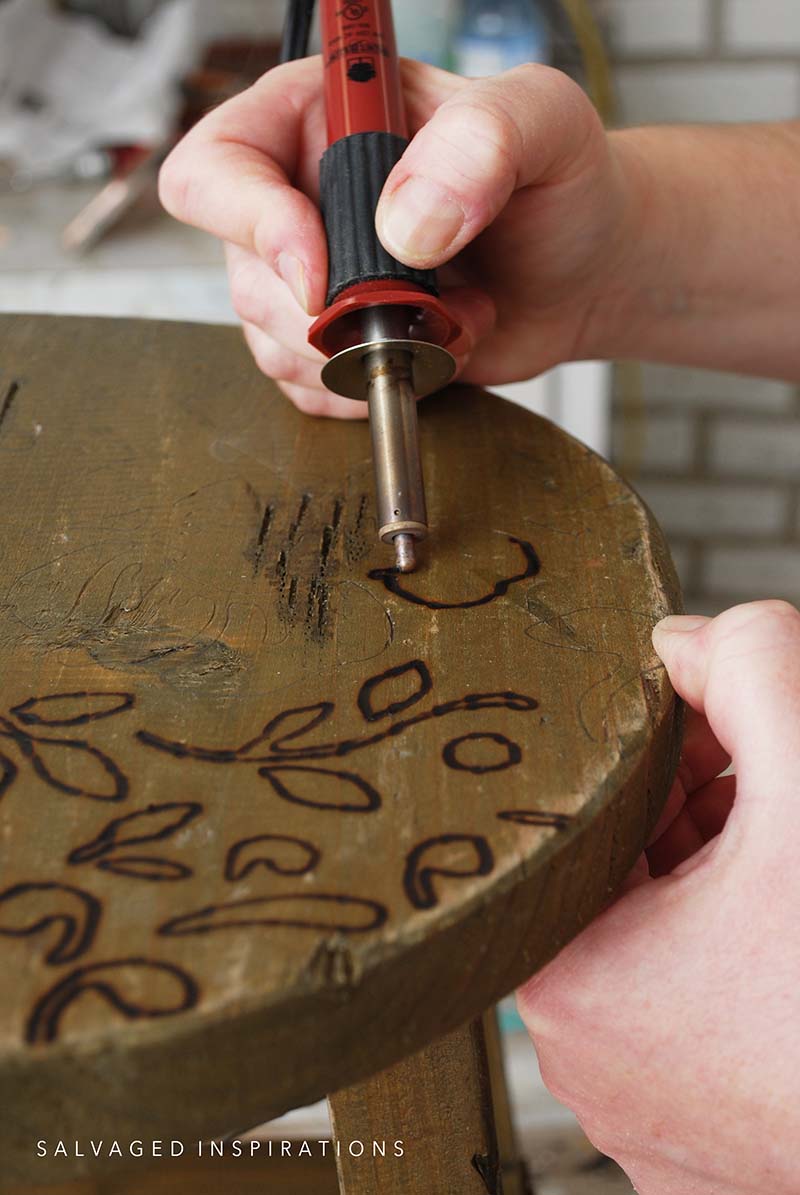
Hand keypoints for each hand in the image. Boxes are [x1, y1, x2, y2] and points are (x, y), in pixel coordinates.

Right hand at [158, 57, 637, 415]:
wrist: (585, 268)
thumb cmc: (560, 181)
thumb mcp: (543, 121)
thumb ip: (481, 144)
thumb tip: (403, 226)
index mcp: (318, 116)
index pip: (218, 167)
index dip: (253, 226)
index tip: (321, 276)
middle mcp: (299, 196)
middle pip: (246, 274)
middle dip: (335, 316)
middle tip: (425, 305)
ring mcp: (312, 276)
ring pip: (277, 343)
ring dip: (367, 354)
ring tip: (448, 320)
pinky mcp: (335, 341)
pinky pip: (311, 390)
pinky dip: (369, 390)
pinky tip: (428, 357)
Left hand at [517, 601, 799, 1194]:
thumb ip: (748, 668)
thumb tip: (682, 640)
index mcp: (568, 977)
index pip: (588, 821)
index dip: (654, 759)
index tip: (710, 737)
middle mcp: (582, 1060)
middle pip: (621, 882)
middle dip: (688, 815)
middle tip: (754, 782)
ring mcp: (641, 1113)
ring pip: (658, 948)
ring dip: (716, 885)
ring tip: (777, 859)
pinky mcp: (695, 1145)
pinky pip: (687, 1019)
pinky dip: (731, 963)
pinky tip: (782, 930)